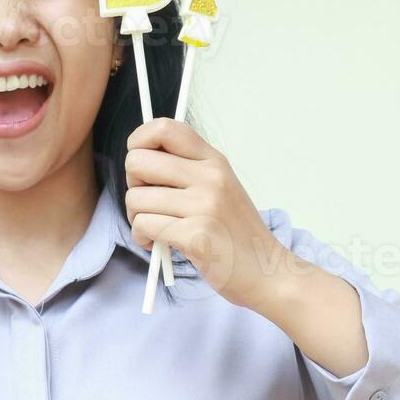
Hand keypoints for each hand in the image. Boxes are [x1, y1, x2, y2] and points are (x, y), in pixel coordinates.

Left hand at [124, 118, 288, 311]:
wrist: (266, 271)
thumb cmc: (235, 233)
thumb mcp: (220, 187)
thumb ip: (187, 169)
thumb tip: (139, 157)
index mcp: (213, 161)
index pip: (165, 128)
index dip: (139, 141)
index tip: (140, 165)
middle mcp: (210, 177)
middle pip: (137, 161)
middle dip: (133, 186)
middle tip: (148, 204)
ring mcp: (204, 205)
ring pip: (135, 198)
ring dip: (136, 218)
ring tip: (155, 229)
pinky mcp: (195, 236)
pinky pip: (144, 225)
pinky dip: (142, 237)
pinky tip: (157, 244)